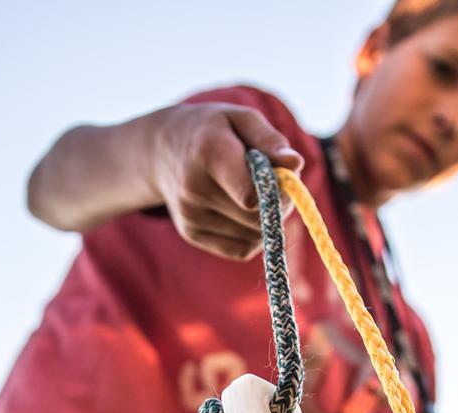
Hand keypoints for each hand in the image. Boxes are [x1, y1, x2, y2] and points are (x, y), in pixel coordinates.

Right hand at [151, 103, 303, 260]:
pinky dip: (253, 236)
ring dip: (266, 221)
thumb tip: (295, 164)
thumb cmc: (213, 130)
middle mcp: (194, 189)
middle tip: (274, 186)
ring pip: (253, 236)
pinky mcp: (192, 234)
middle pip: (256, 218)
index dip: (276, 192)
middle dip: (277, 206)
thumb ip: (270, 140)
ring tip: (254, 194)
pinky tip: (243, 212)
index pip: (251, 195)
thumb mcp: (241, 118)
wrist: (162, 150)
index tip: (281, 177)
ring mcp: (190, 215)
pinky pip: (242, 250)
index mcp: (208, 153)